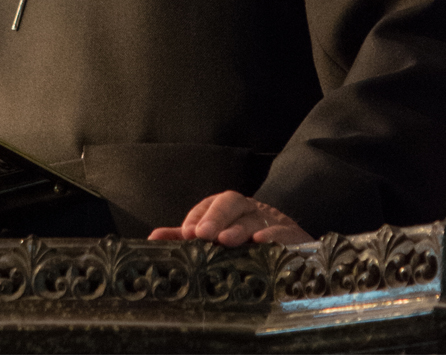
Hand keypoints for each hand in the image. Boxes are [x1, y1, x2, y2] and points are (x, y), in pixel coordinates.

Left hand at [148, 190, 311, 245]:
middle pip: (231, 202)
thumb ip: (184, 238)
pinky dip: (272, 235)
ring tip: (225, 241)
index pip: (210, 204)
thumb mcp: (214, 238)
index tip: (188, 232)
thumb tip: (153, 238)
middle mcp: (248, 210)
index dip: (198, 216)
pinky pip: (283, 231)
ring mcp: (271, 221)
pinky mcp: (292, 236)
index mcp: (228, 208)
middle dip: (215, 216)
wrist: (292, 244)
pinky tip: (261, 242)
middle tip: (202, 235)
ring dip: (238, 227)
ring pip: (254, 216)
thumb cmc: (246, 241)